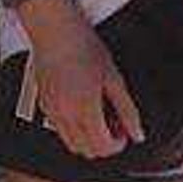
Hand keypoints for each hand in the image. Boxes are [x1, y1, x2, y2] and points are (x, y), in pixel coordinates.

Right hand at [12, 0, 144, 159]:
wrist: (54, 30)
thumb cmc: (82, 46)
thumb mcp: (114, 79)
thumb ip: (127, 110)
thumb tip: (137, 132)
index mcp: (85, 110)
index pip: (103, 147)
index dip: (118, 144)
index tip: (124, 132)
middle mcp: (65, 115)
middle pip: (87, 151)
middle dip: (104, 143)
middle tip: (114, 124)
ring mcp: (52, 111)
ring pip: (72, 144)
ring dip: (88, 139)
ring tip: (98, 115)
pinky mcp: (44, 105)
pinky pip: (60, 130)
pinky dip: (74, 129)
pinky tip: (82, 108)